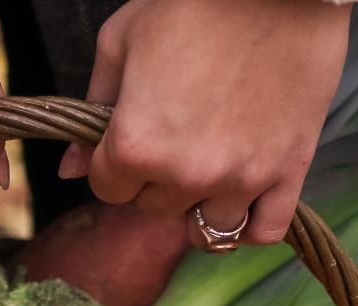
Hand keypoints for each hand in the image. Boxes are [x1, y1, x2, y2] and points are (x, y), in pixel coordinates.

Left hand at [64, 0, 349, 247]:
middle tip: (175, 134)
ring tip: (208, 165)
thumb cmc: (193, 2)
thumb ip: (93, 107)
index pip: (107, 188)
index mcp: (136, 144)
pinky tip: (243, 196)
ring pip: (206, 228)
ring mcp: (241, 178)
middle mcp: (186, 173)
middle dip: (156, 179)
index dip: (113, 161)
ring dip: (199, 202)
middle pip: (154, 208)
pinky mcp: (288, 172)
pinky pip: (263, 231)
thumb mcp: (122, 40)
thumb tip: (69, 167)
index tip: (132, 134)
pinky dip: (250, 223)